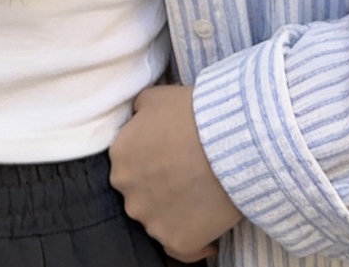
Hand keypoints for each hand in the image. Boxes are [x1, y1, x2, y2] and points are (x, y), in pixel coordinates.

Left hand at [107, 83, 241, 263]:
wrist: (229, 142)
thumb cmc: (192, 114)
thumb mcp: (154, 97)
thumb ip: (138, 113)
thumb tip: (138, 119)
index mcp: (120, 158)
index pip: (130, 163)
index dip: (151, 160)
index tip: (171, 156)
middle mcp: (128, 194)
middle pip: (141, 194)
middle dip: (160, 187)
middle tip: (187, 176)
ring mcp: (151, 221)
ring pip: (159, 221)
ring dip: (176, 213)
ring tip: (202, 200)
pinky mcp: (176, 241)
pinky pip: (182, 249)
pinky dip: (195, 244)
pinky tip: (208, 237)